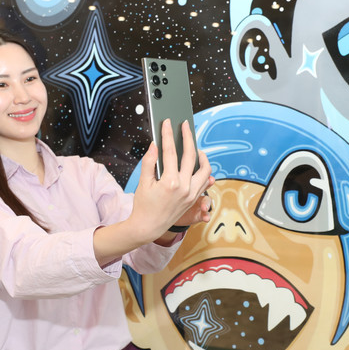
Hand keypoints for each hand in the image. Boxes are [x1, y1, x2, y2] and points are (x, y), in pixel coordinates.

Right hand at [131, 119, 213, 242]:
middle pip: (191, 156)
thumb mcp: (143, 182)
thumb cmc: (143, 205)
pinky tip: (197, 162)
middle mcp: (184, 188)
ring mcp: (192, 194)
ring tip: (194, 146)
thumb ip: (149, 162)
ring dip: (201, 155)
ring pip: (205, 169)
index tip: (167, 123)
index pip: (170, 152)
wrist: (149, 226)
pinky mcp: (194, 198)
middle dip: (188, 137)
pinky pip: (204, 181)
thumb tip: (155, 145)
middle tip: (185, 126)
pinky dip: (203, 170)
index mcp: (170, 183)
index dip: (168, 135)